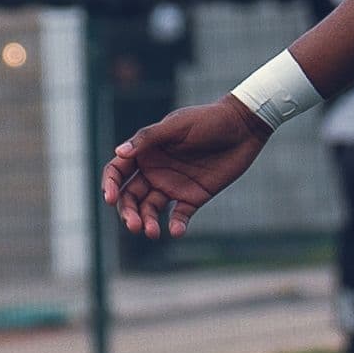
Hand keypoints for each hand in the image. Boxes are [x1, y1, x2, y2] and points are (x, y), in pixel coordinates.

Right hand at [100, 97, 267, 238]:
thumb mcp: (178, 126)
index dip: (109, 185)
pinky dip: (176, 225)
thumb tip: (119, 152)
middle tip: (134, 225)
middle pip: (130, 196)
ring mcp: (173, 185)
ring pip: (150, 210)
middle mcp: (155, 171)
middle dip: (128, 212)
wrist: (244, 126)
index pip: (117, 171)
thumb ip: (149, 138)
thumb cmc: (208, 119)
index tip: (111, 198)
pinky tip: (177, 231)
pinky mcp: (193, 197)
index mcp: (146, 152)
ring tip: (153, 233)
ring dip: (147, 222)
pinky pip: (179, 216)